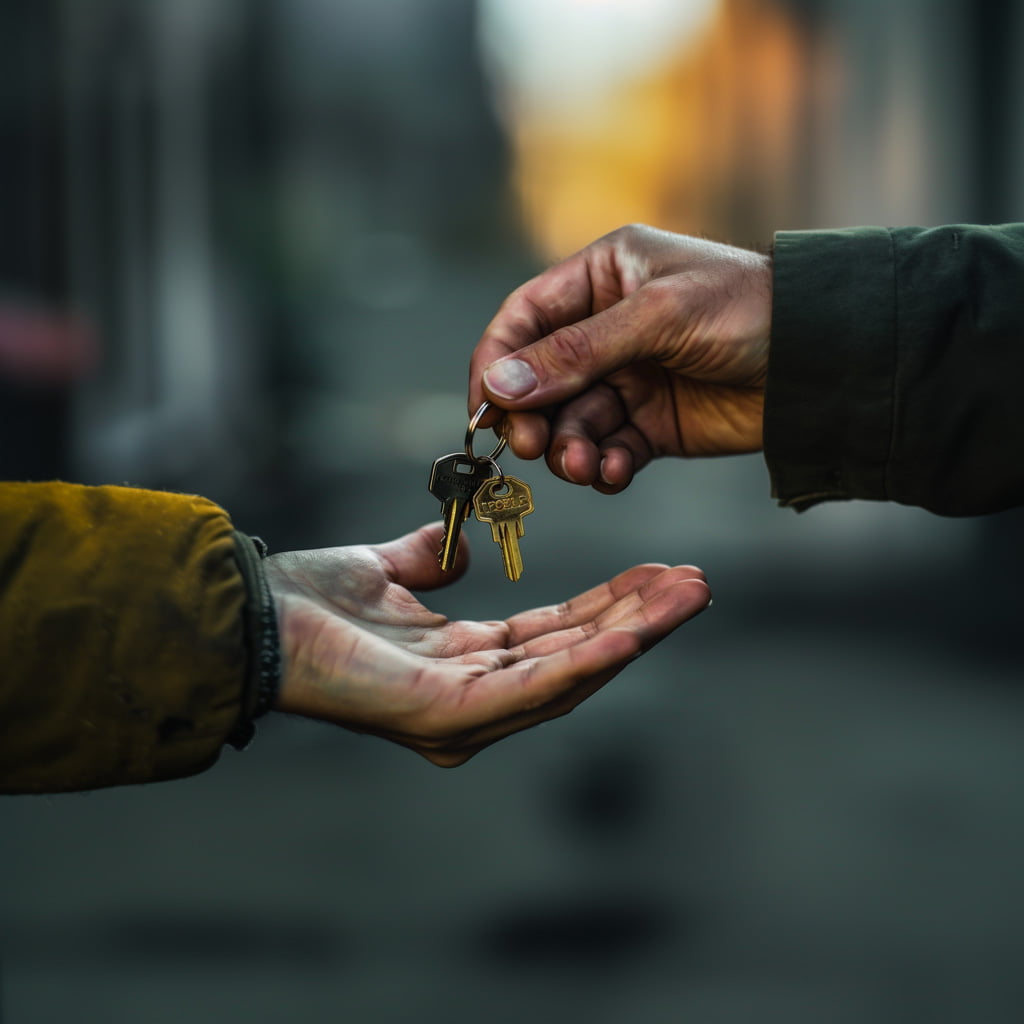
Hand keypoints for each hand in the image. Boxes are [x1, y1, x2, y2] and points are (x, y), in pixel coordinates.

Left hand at [264, 523, 709, 765]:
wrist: (253, 614)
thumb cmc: (311, 603)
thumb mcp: (387, 570)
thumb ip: (429, 561)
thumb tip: (457, 548)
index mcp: (465, 666)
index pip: (555, 637)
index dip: (609, 609)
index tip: (658, 577)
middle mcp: (475, 701)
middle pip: (577, 657)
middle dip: (640, 620)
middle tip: (698, 584)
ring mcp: (466, 715)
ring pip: (570, 671)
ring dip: (634, 633)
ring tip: (688, 597)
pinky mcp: (450, 715)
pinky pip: (535, 685)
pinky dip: (590, 658)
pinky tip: (634, 631)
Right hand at [469, 224, 771, 492]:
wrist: (824, 359)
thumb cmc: (748, 309)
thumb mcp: (656, 317)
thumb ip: (575, 353)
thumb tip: (499, 387)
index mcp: (603, 277)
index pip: (524, 319)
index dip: (497, 362)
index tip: (485, 408)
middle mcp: (607, 328)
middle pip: (539, 380)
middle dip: (533, 417)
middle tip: (533, 446)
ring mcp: (629, 379)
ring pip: (571, 422)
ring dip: (569, 449)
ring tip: (584, 466)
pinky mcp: (652, 424)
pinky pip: (607, 450)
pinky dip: (603, 467)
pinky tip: (612, 473)